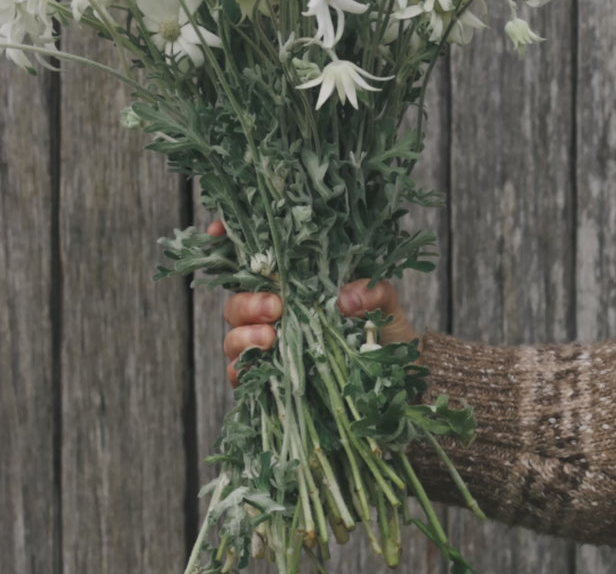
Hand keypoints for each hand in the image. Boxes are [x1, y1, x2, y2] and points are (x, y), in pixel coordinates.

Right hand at [208, 220, 416, 386]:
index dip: (228, 241)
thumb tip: (345, 297)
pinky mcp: (269, 380)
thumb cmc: (386, 332)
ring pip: (232, 334)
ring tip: (270, 337)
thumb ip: (374, 293)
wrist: (399, 384)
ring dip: (243, 334)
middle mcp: (276, 310)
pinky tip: (259, 367)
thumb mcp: (387, 305)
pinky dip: (242, 369)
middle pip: (236, 298)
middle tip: (275, 307)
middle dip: (247, 300)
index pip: (255, 258)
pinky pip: (240, 373)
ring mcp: (269, 345)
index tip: (216, 232)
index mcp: (296, 282)